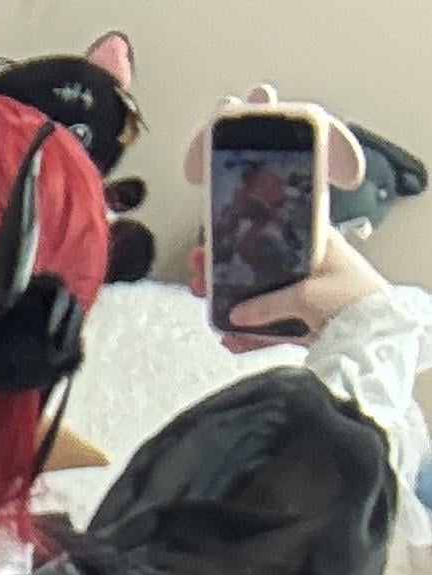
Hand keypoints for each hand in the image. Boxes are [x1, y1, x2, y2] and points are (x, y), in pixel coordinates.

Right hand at [224, 233, 388, 349]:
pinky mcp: (304, 325)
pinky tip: (230, 341)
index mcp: (315, 245)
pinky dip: (250, 337)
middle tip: (199, 276)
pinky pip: (270, 329)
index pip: (272, 233)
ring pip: (260, 300)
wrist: (375, 337)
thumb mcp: (306, 295)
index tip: (212, 241)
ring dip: (232, 307)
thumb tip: (235, 315)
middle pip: (258, 268)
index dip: (240, 236)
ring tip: (208, 311)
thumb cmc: (352, 300)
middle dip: (226, 274)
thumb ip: (267, 304)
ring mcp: (304, 297)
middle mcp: (308, 268)